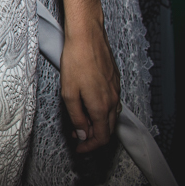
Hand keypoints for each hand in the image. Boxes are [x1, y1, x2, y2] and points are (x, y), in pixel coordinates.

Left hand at [60, 15, 120, 153]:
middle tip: (77, 137)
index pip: (101, 138)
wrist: (87, 36)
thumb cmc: (76, 61)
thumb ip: (77, 116)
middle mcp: (113, 101)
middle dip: (93, 138)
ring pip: (110, 117)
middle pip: (108, 130)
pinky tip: (89, 105)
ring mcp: (116, 90)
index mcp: (101, 107)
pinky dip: (101, 111)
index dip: (90, 147)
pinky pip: (111, 104)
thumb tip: (83, 134)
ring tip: (81, 122)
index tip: (79, 149)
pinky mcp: (115, 81)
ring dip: (97, 124)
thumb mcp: (69, 92)